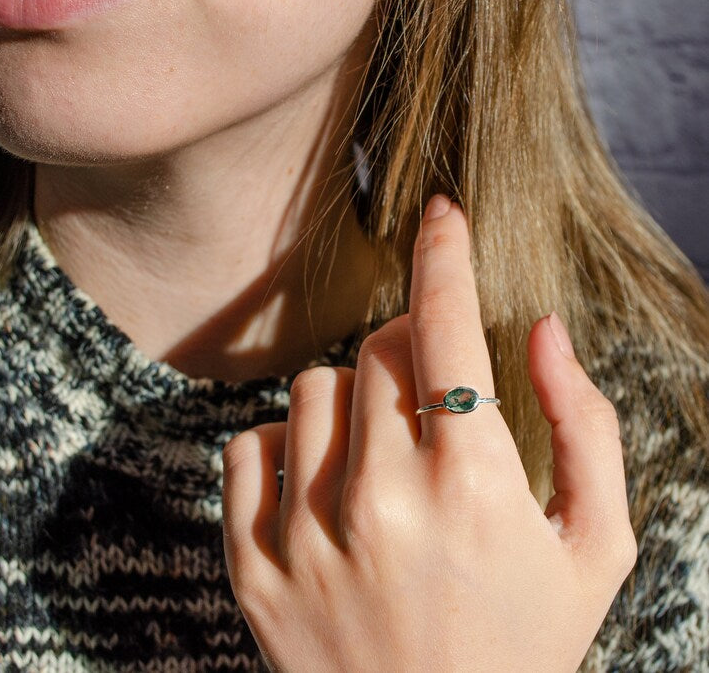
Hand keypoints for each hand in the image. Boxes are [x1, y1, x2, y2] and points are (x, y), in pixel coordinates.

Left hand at [221, 195, 636, 672]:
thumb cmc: (526, 643)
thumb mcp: (596, 543)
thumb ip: (586, 424)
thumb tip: (542, 328)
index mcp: (474, 488)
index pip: (447, 327)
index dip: (446, 256)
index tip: (441, 214)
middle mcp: (383, 504)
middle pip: (376, 350)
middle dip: (409, 347)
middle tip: (431, 395)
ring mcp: (308, 539)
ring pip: (312, 390)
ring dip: (352, 401)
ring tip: (381, 459)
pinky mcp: (254, 571)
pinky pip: (249, 449)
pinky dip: (284, 448)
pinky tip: (321, 488)